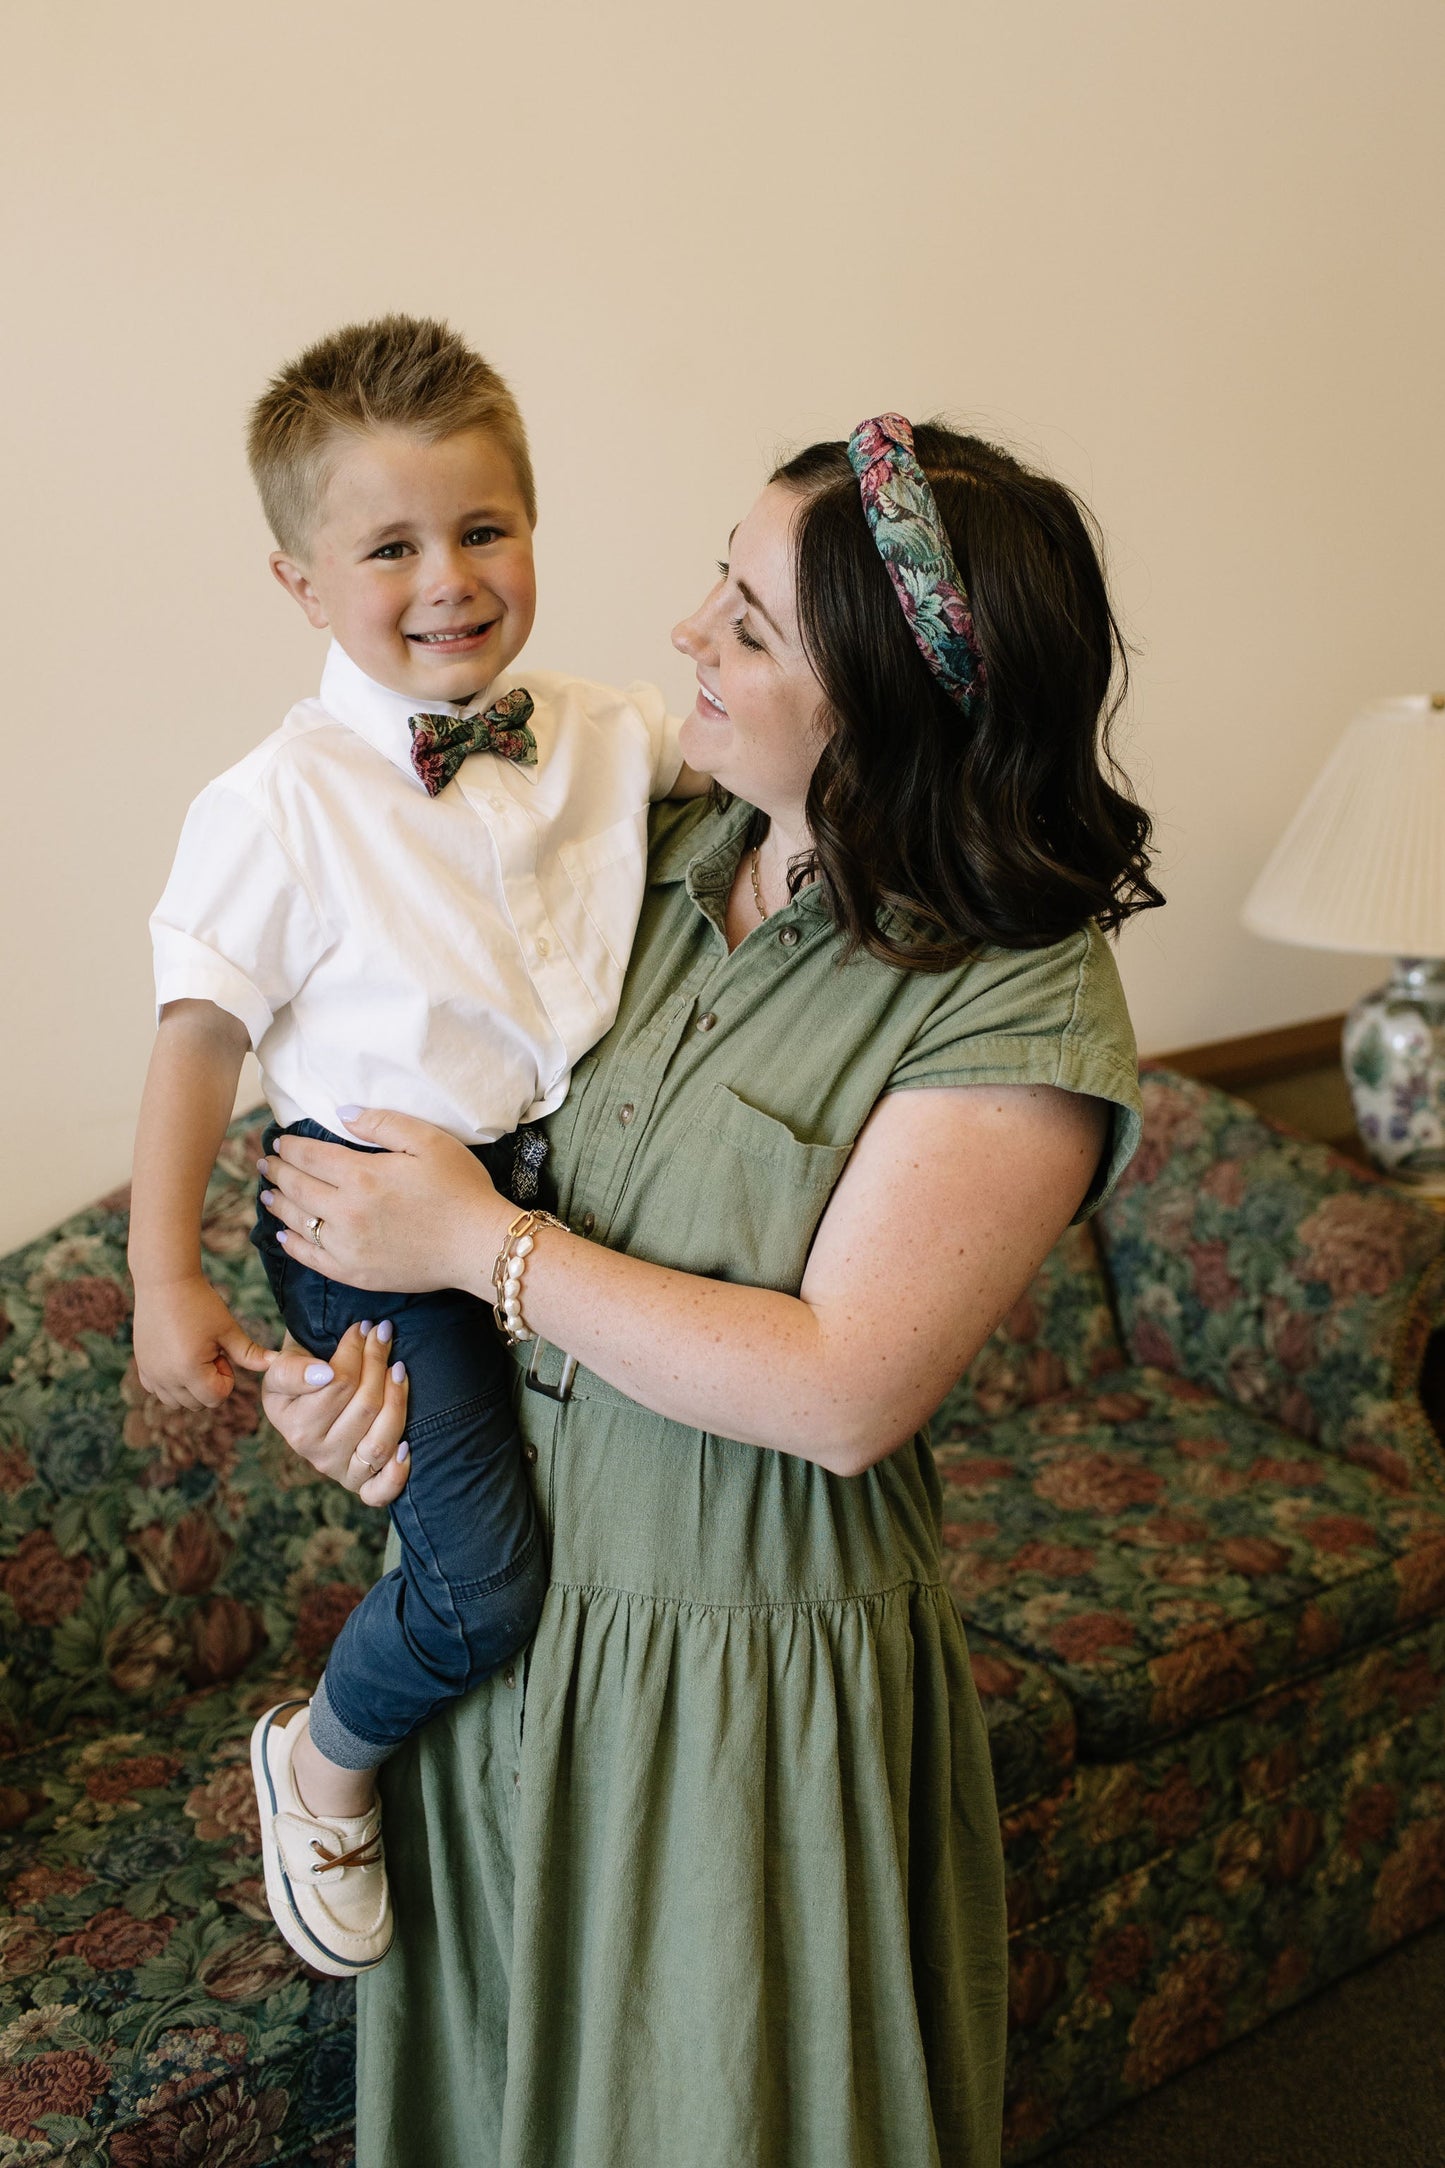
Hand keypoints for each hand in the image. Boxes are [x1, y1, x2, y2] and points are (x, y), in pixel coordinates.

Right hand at [133, 1274, 276, 1410]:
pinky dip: (170, 1383)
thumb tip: (275, 1364)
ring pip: (176, 1402)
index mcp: (189, 1370)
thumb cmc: (200, 1303)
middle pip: (197, 1404)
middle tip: (208, 1351)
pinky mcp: (141, 1366)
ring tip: (193, 1354)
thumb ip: (249, 1353)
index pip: (216, 1398)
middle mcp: (166, 1377)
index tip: (221, 1353)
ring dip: (190, 1387)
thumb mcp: (228, 1329)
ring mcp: (150, 1373)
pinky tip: (178, 1357)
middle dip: (208, 1383)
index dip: (225, 1377)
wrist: (165, 1282)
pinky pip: (158, 1391)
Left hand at [257, 1108, 509, 1296]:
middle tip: (265, 1164)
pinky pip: (311, 1258)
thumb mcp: (429, 1141)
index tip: (280, 1142)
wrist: (479, 1246)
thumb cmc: (460, 1189)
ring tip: (267, 1194)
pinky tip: (284, 1235)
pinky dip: (292, 1245)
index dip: (290, 1147)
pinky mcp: (354, 1273)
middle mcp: (346, 1211)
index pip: (309, 1157)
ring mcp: (347, 1246)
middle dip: (277, 1172)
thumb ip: (382, 1123)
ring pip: (297, 1223)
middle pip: (297, 1188)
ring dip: (278, 1205)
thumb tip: (342, 1113)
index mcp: (362, 1175)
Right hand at [261, 1322, 410, 1506]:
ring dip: (397, 1401)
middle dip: (378, 1363)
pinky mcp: (360, 1485)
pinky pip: (380, 1491)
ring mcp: (338, 1471)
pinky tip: (407, 1446)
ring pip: (379, 1441)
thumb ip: (294, 1369)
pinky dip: (397, 1473)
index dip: (356, 1350)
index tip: (364, 1327)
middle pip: (365, 1406)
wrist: (306, 1400)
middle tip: (385, 1334)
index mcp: (291, 1422)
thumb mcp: (282, 1366)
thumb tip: (324, 1373)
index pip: (337, 1383)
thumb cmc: (299, 1375)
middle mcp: (313, 1452)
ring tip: (399, 1369)